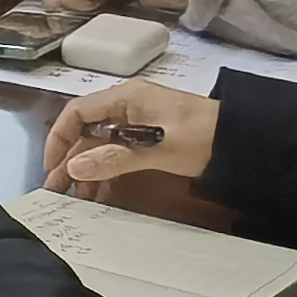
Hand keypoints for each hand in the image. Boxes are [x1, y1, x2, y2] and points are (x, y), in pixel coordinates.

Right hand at [44, 78, 217, 195]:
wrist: (243, 139)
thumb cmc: (201, 138)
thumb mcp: (158, 150)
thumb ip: (115, 158)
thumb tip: (73, 169)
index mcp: (126, 98)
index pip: (77, 112)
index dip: (60, 138)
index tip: (52, 166)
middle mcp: (127, 105)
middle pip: (86, 130)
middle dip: (70, 160)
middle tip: (58, 191)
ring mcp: (138, 120)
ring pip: (100, 143)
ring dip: (87, 169)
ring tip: (78, 198)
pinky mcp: (149, 136)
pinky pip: (118, 151)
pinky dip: (107, 170)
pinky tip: (102, 192)